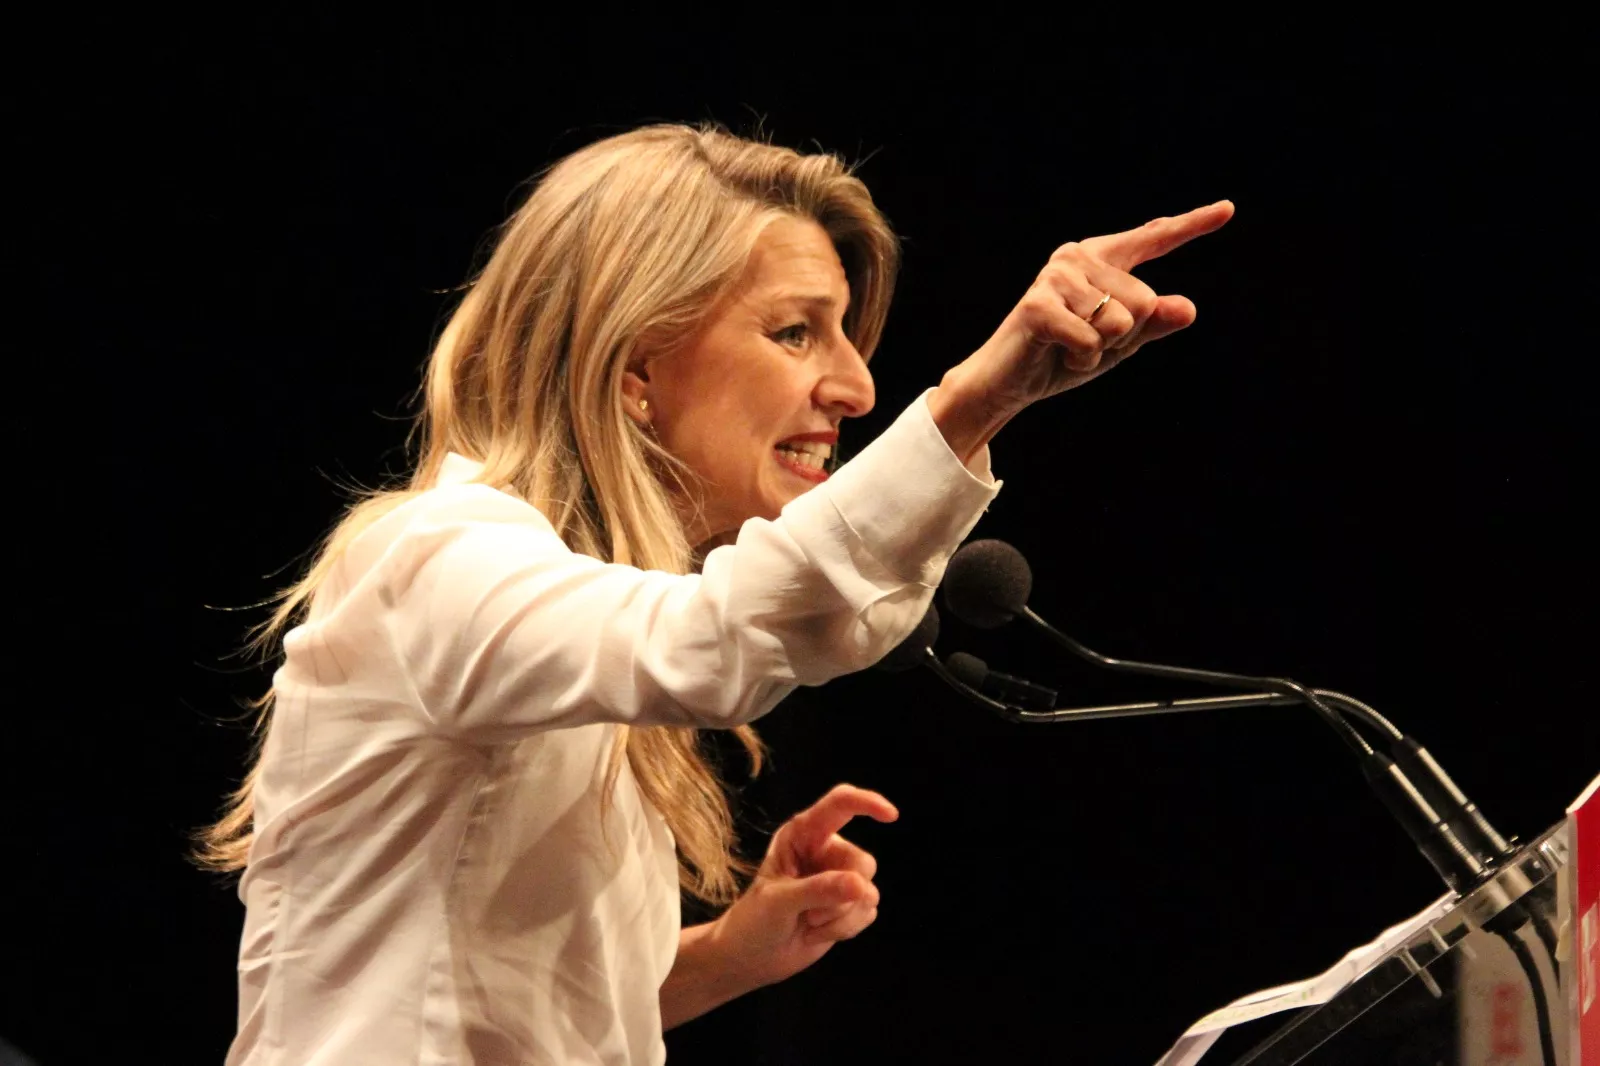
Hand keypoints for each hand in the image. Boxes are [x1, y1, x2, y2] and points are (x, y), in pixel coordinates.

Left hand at [709, 784, 896, 989]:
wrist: (751, 958)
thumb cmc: (754, 921)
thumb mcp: (778, 902)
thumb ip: (818, 890)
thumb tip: (859, 885)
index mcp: (802, 834)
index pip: (840, 804)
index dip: (867, 803)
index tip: (891, 816)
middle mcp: (825, 851)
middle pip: (863, 862)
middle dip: (840, 895)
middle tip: (806, 912)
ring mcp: (839, 878)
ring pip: (868, 891)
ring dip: (840, 917)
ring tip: (807, 923)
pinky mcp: (849, 905)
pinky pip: (869, 912)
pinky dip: (845, 928)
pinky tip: (818, 933)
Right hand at [930, 201, 1233, 458]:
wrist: (1008, 382)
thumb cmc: (1063, 356)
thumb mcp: (1120, 342)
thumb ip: (1154, 323)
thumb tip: (1188, 308)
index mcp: (1099, 258)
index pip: (1152, 240)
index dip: (1191, 225)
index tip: (1228, 209)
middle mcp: (1077, 257)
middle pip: (1144, 301)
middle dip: (1124, 337)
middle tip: (1086, 342)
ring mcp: (1056, 278)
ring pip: (1120, 323)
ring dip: (1100, 351)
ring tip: (1069, 347)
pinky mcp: (1038, 306)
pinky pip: (1092, 341)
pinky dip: (1081, 361)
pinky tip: (1058, 355)